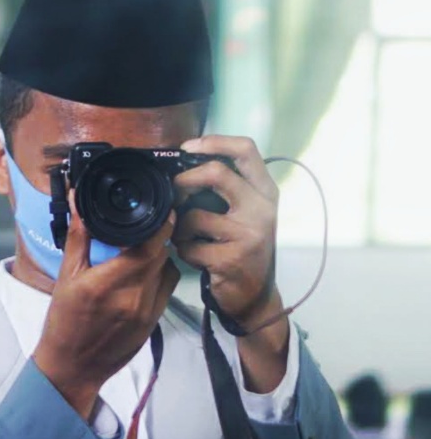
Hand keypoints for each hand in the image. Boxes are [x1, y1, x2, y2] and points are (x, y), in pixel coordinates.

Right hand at [33, 195, 179, 418]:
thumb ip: (79, 237)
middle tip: (145, 227)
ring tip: (142, 252)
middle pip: (162, 254)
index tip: (160, 208)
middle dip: (156, 237)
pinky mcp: (153, 324)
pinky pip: (167, 290)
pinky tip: (143, 276)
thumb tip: (79, 200)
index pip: (150, 245)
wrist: (72, 367)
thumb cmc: (64, 322)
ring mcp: (147, 313)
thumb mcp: (66, 277)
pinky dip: (160, 277)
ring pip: (169, 271)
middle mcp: (133, 298)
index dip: (161, 223)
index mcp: (109, 283)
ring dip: (160, 258)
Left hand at [172, 135, 288, 392]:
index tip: (188, 147)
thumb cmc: (243, 248)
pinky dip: (183, 251)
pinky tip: (193, 256)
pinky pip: (189, 246)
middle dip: (184, 180)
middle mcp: (262, 209)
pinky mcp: (231, 259)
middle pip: (216, 174)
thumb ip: (226, 190)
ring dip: (180, 227)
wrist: (255, 296)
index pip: (247, 150)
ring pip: (194, 215)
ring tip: (185, 237)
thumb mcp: (245, 214)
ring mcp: (249, 235)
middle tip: (173, 190)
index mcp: (266, 192)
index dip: (215, 142)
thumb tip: (185, 165)